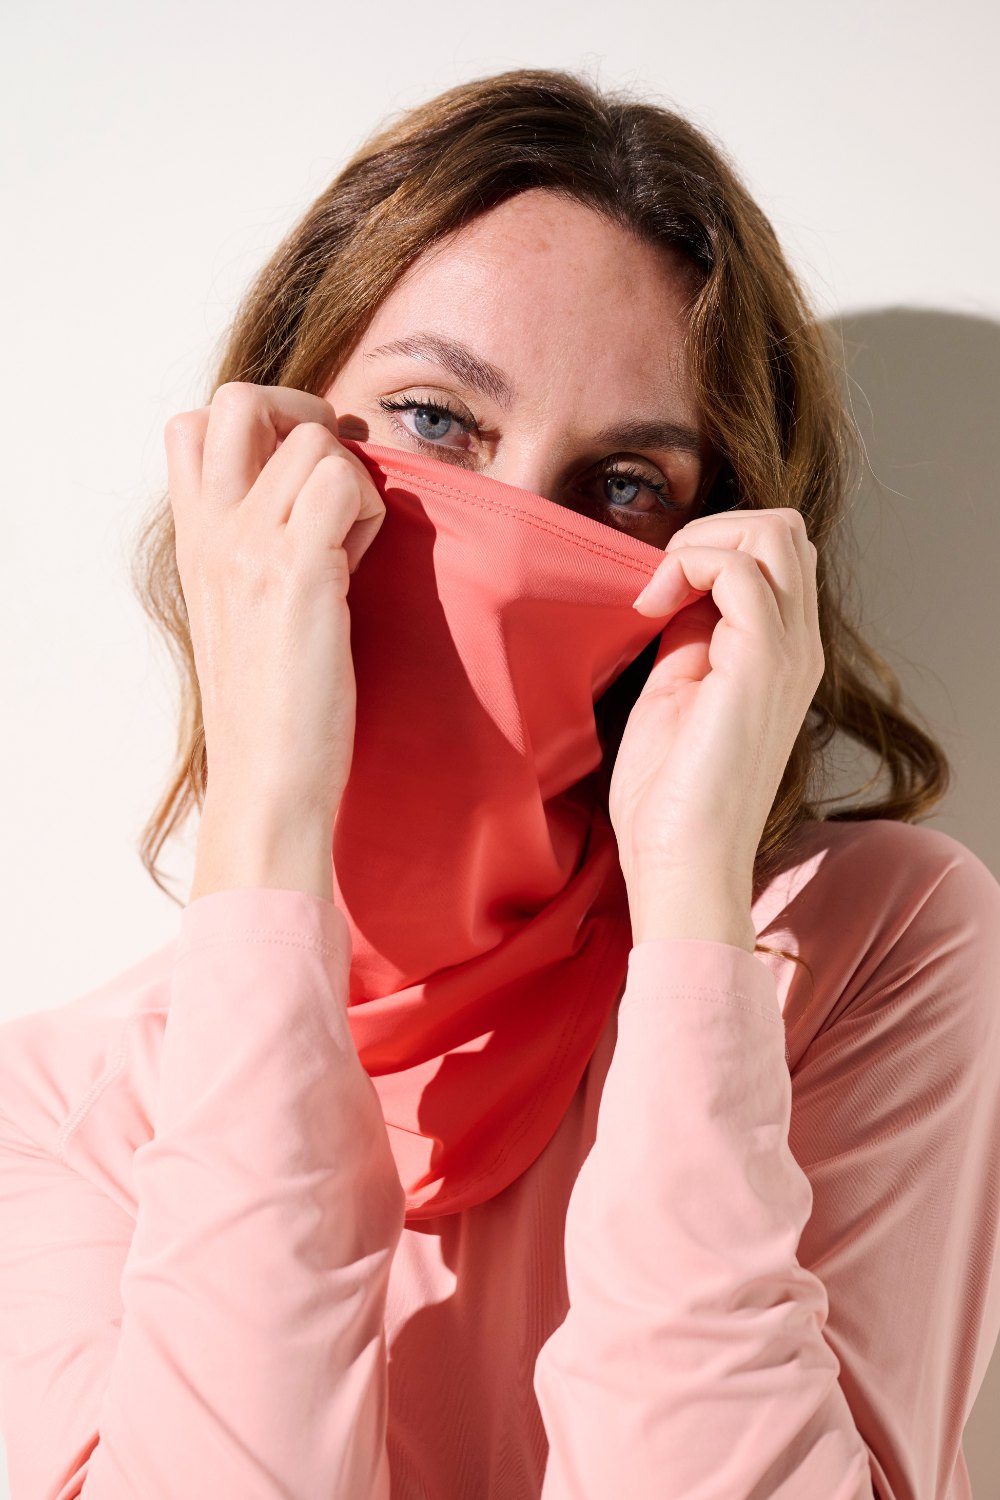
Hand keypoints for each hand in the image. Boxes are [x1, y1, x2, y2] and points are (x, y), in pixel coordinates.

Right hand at [164, 382, 386, 827]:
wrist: (268, 780)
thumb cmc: (272, 710)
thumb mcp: (243, 615)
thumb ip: (257, 551)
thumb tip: (315, 498)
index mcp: (195, 541)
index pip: (194, 424)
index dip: (257, 423)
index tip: (299, 472)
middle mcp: (211, 532)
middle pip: (239, 397)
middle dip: (304, 412)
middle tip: (337, 473)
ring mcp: (249, 545)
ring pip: (312, 437)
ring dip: (351, 477)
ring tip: (353, 543)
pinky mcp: (298, 570)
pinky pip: (344, 481)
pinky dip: (369, 507)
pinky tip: (365, 562)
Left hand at [608, 508, 824, 900]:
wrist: (682, 859)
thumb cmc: (669, 795)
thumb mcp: (676, 690)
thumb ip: (688, 636)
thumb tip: (674, 590)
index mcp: (782, 653)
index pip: (771, 556)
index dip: (710, 549)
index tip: (654, 591)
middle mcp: (800, 645)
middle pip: (783, 530)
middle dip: (710, 530)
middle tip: (657, 582)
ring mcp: (789, 651)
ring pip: (773, 532)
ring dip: (700, 541)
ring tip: (656, 590)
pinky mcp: (765, 661)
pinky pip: (737, 566)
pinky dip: (686, 567)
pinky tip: (649, 607)